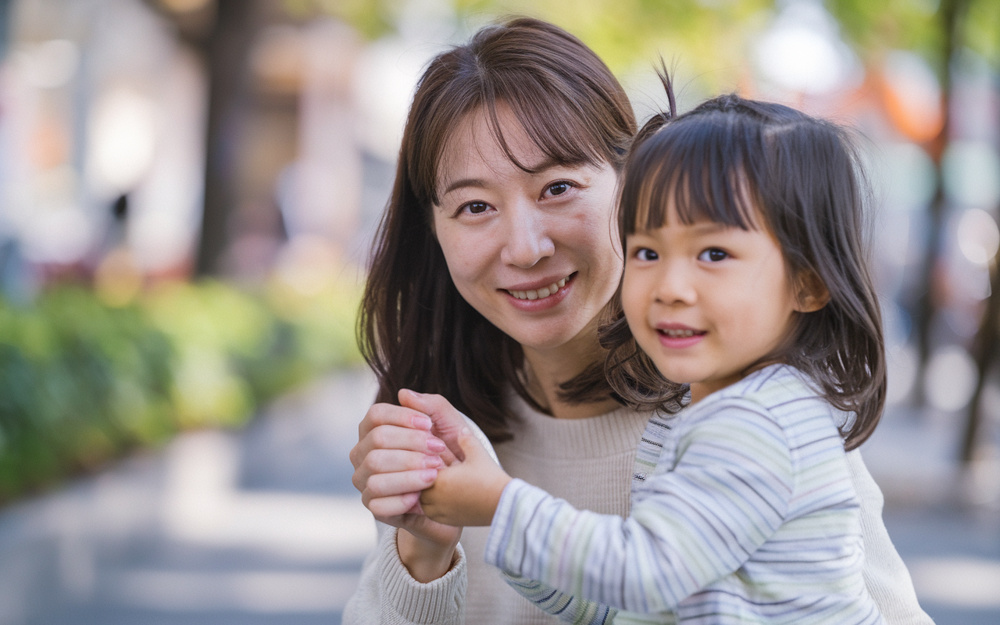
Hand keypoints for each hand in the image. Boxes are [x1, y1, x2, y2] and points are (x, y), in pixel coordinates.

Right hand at [349, 396, 459, 579]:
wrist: (457, 496)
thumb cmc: (450, 455)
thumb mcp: (449, 426)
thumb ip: (431, 406)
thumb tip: (404, 393)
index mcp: (375, 430)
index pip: (376, 415)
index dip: (402, 417)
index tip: (429, 425)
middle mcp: (363, 454)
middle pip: (377, 440)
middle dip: (411, 444)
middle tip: (438, 453)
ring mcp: (365, 482)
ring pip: (375, 470)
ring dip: (408, 472)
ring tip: (434, 475)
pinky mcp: (374, 508)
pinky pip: (378, 503)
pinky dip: (402, 497)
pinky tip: (421, 496)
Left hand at [420, 426, 511, 526]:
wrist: (504, 504)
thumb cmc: (490, 478)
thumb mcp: (477, 453)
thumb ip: (465, 439)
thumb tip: (460, 429)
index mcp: (439, 479)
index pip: (418, 469)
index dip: (422, 462)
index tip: (430, 458)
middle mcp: (435, 498)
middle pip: (416, 486)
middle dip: (422, 478)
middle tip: (430, 469)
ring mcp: (441, 511)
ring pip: (421, 501)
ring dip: (426, 493)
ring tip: (436, 483)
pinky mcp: (448, 521)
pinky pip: (431, 513)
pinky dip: (433, 505)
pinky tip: (443, 497)